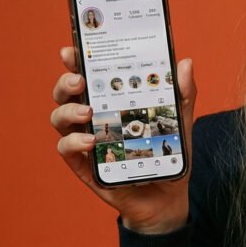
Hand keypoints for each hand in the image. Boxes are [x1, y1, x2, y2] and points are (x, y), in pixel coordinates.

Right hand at [50, 46, 196, 233]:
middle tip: (80, 79)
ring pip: (60, 117)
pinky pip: (66, 149)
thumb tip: (185, 63)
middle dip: (66, 81)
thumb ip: (182, 94)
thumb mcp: (180, 121)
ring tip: (87, 111)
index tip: (73, 50)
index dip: (76, 60)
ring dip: (68, 110)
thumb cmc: (167, 154)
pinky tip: (90, 141)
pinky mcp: (84, 164)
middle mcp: (93, 116)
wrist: (168, 197)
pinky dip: (74, 142)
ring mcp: (85, 140)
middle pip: (66, 93)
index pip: (88, 74)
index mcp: (111, 100)